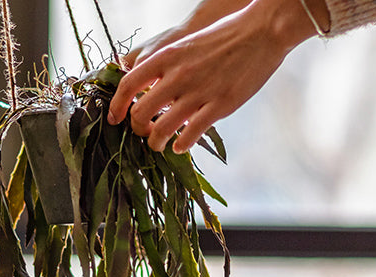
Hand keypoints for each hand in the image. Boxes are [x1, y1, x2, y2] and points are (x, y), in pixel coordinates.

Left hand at [108, 0, 326, 153]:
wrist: (260, 32)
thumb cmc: (221, 39)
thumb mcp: (185, 47)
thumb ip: (164, 67)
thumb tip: (145, 88)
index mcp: (166, 58)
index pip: (128, 85)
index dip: (117, 106)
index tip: (115, 119)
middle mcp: (177, 76)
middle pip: (140, 114)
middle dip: (137, 130)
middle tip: (144, 133)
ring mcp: (197, 93)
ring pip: (161, 130)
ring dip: (156, 143)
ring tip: (160, 145)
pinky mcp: (218, 107)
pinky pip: (189, 136)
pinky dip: (180, 145)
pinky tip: (180, 145)